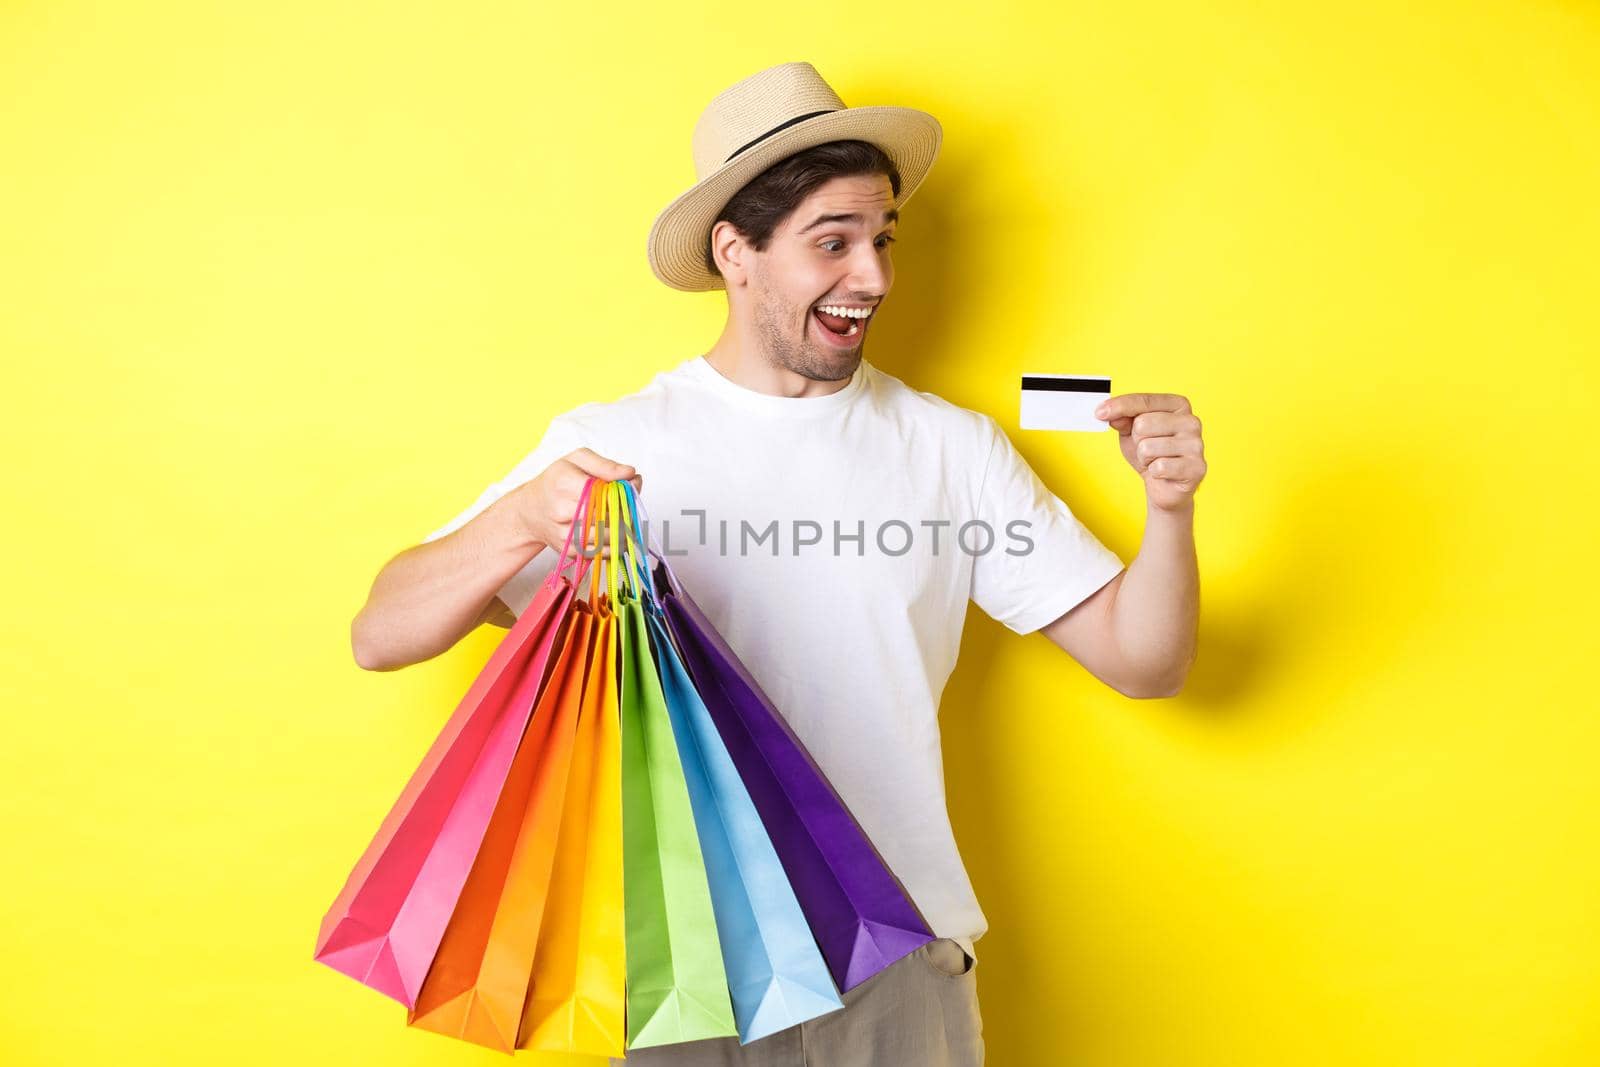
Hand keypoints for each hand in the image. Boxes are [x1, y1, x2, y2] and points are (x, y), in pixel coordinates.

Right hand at [508, 448, 641, 552]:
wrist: (531, 509)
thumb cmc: (556, 481)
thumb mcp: (577, 460)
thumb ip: (605, 465)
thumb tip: (630, 473)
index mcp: (564, 483)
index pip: (602, 493)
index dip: (622, 493)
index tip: (631, 488)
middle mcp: (561, 510)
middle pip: (606, 517)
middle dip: (627, 513)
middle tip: (633, 506)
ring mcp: (564, 533)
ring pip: (605, 538)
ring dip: (624, 532)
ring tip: (629, 521)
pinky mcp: (569, 550)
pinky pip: (600, 553)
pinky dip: (615, 547)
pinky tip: (618, 535)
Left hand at [1093, 393, 1205, 511]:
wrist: (1165, 486)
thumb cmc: (1150, 454)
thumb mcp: (1131, 432)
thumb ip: (1122, 418)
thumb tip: (1110, 413)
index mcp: (1178, 405)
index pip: (1144, 400)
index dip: (1119, 406)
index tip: (1099, 413)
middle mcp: (1191, 421)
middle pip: (1143, 423)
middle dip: (1136, 440)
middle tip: (1147, 450)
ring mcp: (1197, 444)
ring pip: (1148, 446)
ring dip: (1144, 458)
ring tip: (1155, 461)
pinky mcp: (1197, 467)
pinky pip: (1159, 467)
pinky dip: (1154, 472)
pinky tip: (1163, 473)